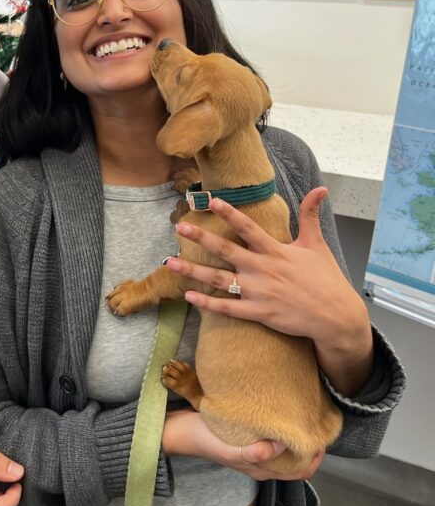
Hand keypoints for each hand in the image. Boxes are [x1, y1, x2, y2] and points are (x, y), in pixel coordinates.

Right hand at [162, 410, 323, 481]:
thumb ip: (255, 453)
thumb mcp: (230, 448)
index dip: (316, 457)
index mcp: (263, 470)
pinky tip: (282, 410)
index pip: (302, 471)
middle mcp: (263, 463)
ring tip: (304, 413)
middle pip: (297, 458)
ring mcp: (254, 450)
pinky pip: (273, 436)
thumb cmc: (204, 439)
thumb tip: (283, 445)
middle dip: (310, 443)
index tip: (322, 435)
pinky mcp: (247, 437)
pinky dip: (283, 428)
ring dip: (297, 435)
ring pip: (286, 447)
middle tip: (317, 419)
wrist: (179, 430)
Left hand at [166, 189, 372, 393]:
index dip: (229, 213)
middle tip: (179, 227)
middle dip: (201, 238)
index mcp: (276, 251)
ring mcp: (260, 292)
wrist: (336, 317)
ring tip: (169, 263)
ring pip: (219, 280)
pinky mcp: (260, 313)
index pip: (248, 228)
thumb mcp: (317, 245)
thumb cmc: (326, 279)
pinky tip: (189, 296)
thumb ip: (310, 216)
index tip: (210, 201)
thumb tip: (320, 188)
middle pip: (226, 251)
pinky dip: (208, 304)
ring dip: (193, 272)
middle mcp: (264, 269)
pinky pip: (228, 308)